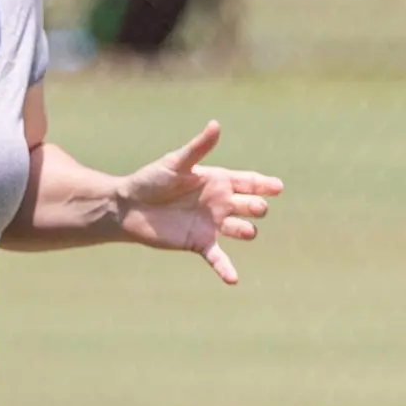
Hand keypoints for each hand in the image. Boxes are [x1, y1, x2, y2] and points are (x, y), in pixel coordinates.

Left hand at [119, 121, 282, 285]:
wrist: (128, 207)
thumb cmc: (150, 180)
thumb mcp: (175, 163)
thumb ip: (198, 149)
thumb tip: (215, 125)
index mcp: (217, 181)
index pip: (249, 182)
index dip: (264, 184)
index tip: (278, 187)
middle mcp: (219, 203)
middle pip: (250, 205)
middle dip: (256, 207)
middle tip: (254, 207)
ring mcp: (211, 224)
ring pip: (242, 229)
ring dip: (247, 231)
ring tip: (246, 231)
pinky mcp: (199, 243)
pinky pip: (218, 257)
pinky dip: (226, 269)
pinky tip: (233, 279)